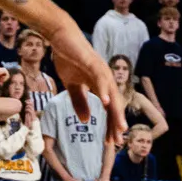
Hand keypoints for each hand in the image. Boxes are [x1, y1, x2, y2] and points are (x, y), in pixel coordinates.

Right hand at [48, 27, 125, 147]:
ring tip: (119, 128)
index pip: (108, 109)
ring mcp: (100, 70)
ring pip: (111, 94)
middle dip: (116, 123)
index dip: (109, 125)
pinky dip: (104, 91)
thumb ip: (80, 102)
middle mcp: (104, 79)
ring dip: (116, 112)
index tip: (111, 142)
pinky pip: (100, 79)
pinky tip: (106, 104)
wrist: (61, 37)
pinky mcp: (93, 63)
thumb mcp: (72, 86)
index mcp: (100, 85)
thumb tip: (86, 120)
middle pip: (114, 105)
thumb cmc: (68, 58)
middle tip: (118, 141)